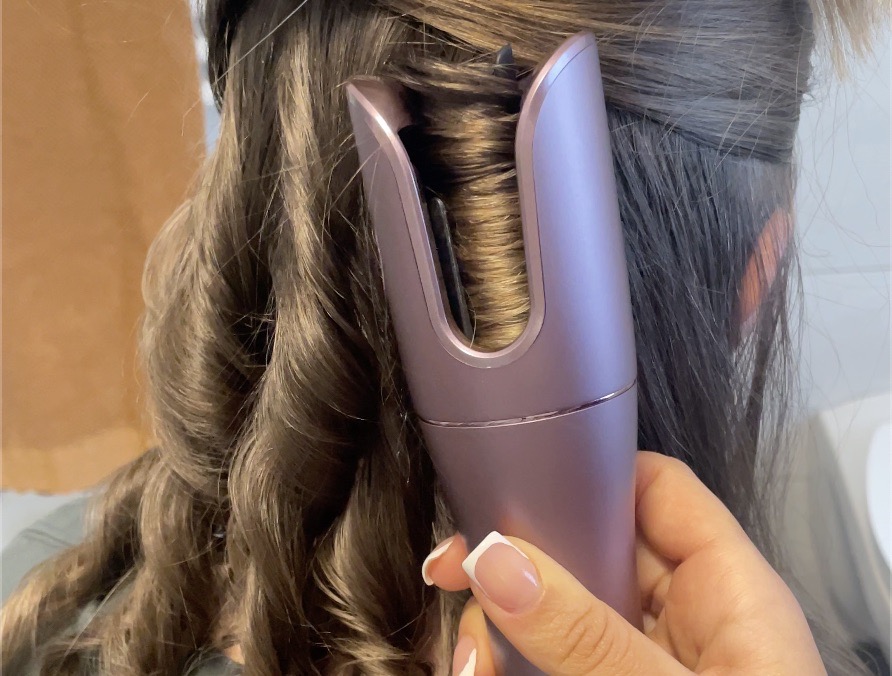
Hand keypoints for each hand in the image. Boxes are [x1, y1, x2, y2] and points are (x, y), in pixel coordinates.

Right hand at [422, 452, 824, 674]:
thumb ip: (587, 634)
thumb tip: (498, 560)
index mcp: (727, 590)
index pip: (656, 489)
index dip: (591, 474)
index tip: (514, 484)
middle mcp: (687, 619)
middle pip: (593, 546)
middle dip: (522, 560)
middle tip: (456, 573)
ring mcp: (647, 663)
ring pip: (562, 608)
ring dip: (504, 624)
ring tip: (470, 657)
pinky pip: (555, 662)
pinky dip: (514, 666)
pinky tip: (484, 673)